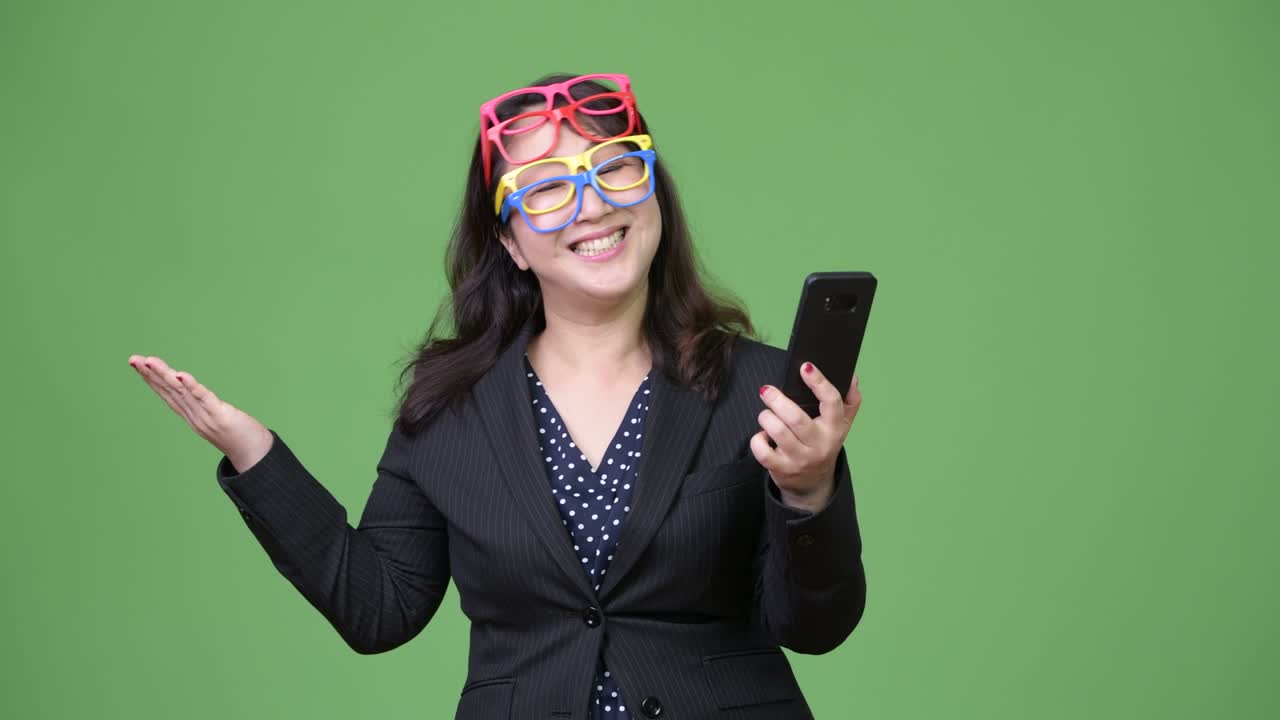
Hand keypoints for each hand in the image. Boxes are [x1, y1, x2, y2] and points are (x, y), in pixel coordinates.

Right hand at [127, 354, 273, 472]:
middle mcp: (193, 415)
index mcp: (190, 414)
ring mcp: (205, 415)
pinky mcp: (220, 414)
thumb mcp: (213, 417)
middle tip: (133, 359)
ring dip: (164, 376)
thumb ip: (203, 406)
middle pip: (169, 391)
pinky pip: (203, 398)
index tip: (136, 363)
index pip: (167, 393)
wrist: (254, 453)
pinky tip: (180, 375)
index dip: (151, 378)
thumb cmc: (237, 433)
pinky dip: (191, 386)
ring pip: (181, 392)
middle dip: (150, 374)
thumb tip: (193, 392)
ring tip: (150, 361)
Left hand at [751, 363, 861, 512]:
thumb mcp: (841, 425)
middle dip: (777, 400)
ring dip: (766, 418)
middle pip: (797, 419)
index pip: (832, 402)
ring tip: (765, 414)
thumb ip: (850, 400)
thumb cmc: (824, 444)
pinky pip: (764, 453)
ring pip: (779, 432)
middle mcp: (819, 444)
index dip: (819, 382)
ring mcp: (801, 458)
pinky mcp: (782, 470)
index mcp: (835, 428)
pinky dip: (757, 440)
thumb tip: (851, 376)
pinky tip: (762, 435)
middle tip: (766, 390)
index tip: (805, 367)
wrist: (814, 482)